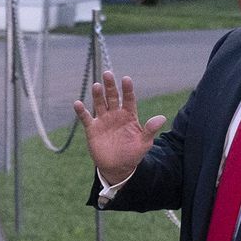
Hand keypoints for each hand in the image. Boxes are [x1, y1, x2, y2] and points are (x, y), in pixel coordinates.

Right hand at [73, 70, 166, 185]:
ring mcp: (103, 120)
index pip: (129, 99)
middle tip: (108, 74)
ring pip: (100, 103)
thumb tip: (162, 118)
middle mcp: (115, 114)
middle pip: (113, 96)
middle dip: (110, 86)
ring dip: (98, 95)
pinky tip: (77, 103)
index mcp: (129, 115)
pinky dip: (81, 111)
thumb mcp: (144, 143)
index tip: (126, 79)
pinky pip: (86, 117)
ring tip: (97, 86)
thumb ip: (150, 130)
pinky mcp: (92, 128)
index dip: (127, 89)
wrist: (117, 167)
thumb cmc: (133, 154)